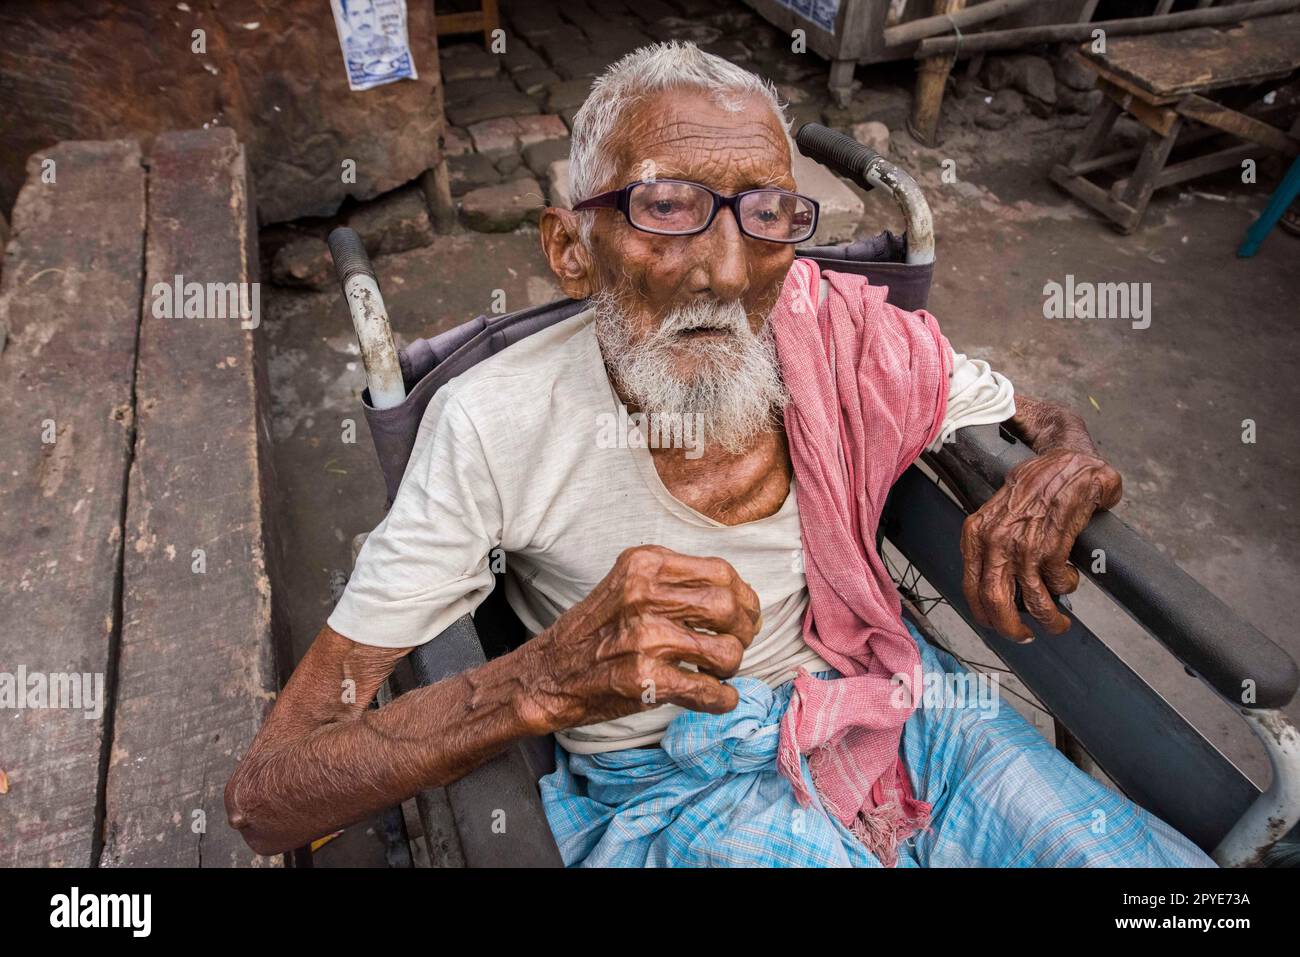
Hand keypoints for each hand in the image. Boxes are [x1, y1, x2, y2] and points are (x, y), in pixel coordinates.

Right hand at [514, 545, 760, 733]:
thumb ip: (676, 582)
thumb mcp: (629, 584)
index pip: (721, 573)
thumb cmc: (597, 631)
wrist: (550, 674)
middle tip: (737, 644)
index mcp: (645, 565)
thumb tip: (740, 599)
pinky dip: (722, 699)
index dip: (744, 597)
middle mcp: (644, 596)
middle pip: (728, 609)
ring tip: (716, 671)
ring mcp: (645, 638)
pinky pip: (708, 690)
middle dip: (744, 631)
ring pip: (726, 651)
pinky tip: (718, 697)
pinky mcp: (645, 679)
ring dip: (731, 667)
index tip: (745, 614)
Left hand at [960, 448, 1120, 641]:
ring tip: (1058, 622)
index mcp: (976, 535)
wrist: (1066, 464)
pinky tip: (1069, 577)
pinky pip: (1059, 583)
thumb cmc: (1034, 491)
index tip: (999, 626)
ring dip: (1050, 618)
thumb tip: (998, 592)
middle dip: (1012, 629)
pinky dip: (1067, 586)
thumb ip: (992, 550)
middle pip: (996, 602)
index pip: (972, 588)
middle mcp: (995, 540)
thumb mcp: (999, 517)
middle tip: (1025, 636)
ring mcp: (1024, 543)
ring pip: (1033, 601)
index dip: (986, 615)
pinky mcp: (1053, 543)